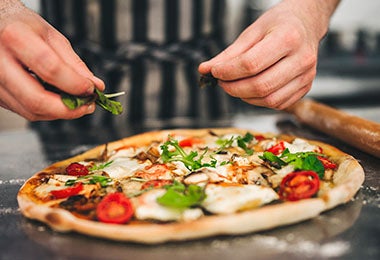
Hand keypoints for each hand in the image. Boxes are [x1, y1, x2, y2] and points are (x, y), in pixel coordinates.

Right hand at [0, 0, 103, 120]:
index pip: (50, 69)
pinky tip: (59, 102)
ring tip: (77, 103)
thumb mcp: (51, 36)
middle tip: (87, 106)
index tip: (91, 89)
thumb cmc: (21, 27)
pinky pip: (25, 111)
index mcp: (15, 38)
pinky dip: (47, 111)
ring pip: (31, 111)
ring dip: (60, 113)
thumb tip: (95, 85)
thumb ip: (74, 63)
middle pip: (36, 100)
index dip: (75, 84)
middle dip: (69, 109)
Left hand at [199, 0, 339, 109]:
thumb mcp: (252, 32)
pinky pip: (278, 104)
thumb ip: (229, 54)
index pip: (251, 64)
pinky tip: (251, 90)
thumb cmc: (279, 24)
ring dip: (245, 97)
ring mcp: (306, 75)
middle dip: (234, 88)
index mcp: (288, 38)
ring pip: (269, 99)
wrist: (305, 24)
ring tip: (235, 85)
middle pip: (260, 85)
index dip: (228, 72)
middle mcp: (302, 58)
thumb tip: (205, 70)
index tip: (215, 72)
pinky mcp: (306, 87)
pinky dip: (258, 101)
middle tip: (222, 82)